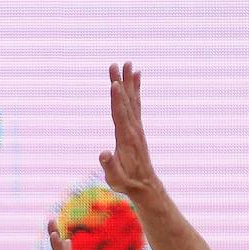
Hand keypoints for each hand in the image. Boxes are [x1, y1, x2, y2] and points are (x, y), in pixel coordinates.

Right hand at [99, 62, 157, 198]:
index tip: (115, 84)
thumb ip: (110, 167)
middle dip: (121, 83)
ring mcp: (136, 127)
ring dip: (129, 82)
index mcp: (126, 139)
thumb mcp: (115, 180)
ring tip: (127, 64)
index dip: (117, 100)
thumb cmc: (127, 183)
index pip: (120, 116)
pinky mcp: (136, 128)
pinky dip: (135, 90)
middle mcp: (133, 129)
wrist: (145, 185)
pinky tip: (136, 78)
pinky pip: (136, 104)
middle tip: (117, 64)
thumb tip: (104, 153)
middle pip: (126, 102)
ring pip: (132, 100)